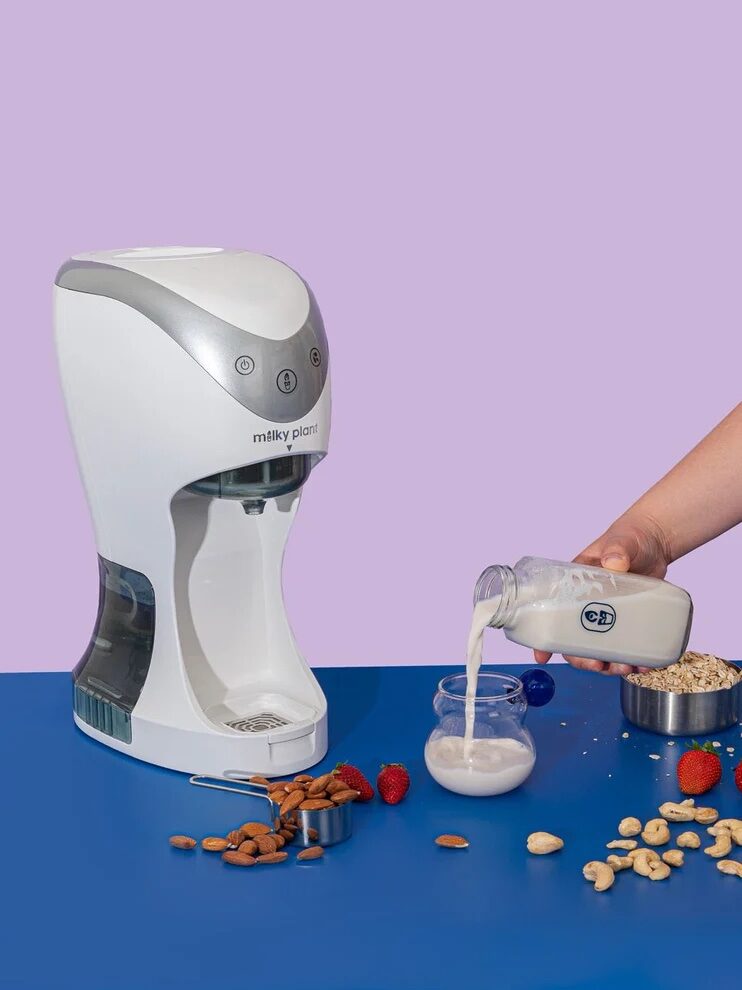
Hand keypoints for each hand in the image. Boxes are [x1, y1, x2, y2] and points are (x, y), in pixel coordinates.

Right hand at [534, 515, 672, 674]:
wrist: (656, 543)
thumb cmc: (629, 538)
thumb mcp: (620, 543)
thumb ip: (616, 551)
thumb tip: (615, 562)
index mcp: (575, 587)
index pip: (553, 615)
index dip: (546, 639)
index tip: (542, 656)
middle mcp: (589, 606)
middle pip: (577, 642)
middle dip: (584, 660)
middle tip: (599, 665)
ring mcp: (611, 616)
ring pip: (602, 650)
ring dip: (609, 666)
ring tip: (625, 668)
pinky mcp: (631, 621)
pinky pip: (627, 648)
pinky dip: (635, 662)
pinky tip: (643, 666)